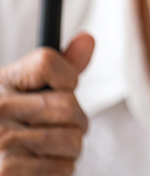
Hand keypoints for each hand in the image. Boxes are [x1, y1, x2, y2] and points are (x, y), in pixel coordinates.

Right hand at [0, 34, 93, 174]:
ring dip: (71, 149)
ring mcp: (0, 140)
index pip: (47, 62)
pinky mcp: (6, 172)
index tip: (63, 89)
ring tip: (52, 148)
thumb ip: (61, 66)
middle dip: (77, 120)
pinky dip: (60, 170)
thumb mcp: (28, 88)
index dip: (68, 78)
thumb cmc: (14, 123)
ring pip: (71, 139)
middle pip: (68, 105)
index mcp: (3, 81)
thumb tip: (89, 38)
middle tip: (64, 127)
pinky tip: (42, 167)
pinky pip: (61, 168)